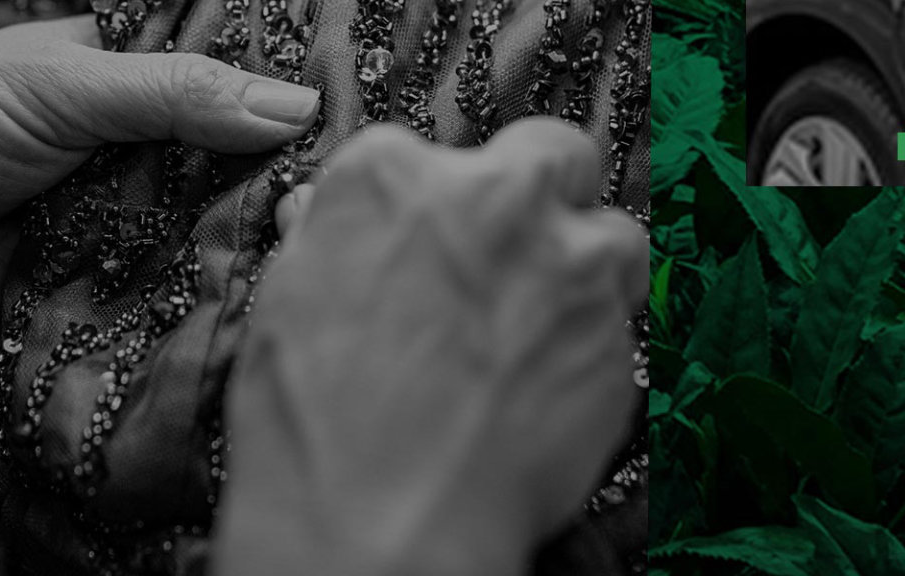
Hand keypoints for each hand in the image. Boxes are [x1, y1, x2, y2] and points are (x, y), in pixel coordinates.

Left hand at [0, 16, 321, 355]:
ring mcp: (112, 242)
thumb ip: (175, 95)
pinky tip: (248, 333)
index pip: (228, 101)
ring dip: (241, 272)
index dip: (284, 119)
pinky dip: (186, 332)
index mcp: (129, 93)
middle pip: (226, 188)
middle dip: (273, 205)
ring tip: (313, 277)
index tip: (354, 140)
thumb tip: (294, 105)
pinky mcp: (84, 313)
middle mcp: (130, 169)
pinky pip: (150, 326)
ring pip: (199, 259)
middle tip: (337, 219)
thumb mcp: (62, 87)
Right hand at [216, 119, 647, 575]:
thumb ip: (326, 240)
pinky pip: (619, 329)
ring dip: (587, 270)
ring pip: (613, 238)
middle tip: (514, 253)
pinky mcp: (616, 341)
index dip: (437, 203)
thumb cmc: (314, 425)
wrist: (382, 521)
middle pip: (553, 155)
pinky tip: (539, 395)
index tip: (434, 242)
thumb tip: (321, 219)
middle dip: (544, 194)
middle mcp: (492, 201)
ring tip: (538, 331)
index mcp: (390, 176)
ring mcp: (568, 267)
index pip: (429, 153)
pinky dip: (590, 353)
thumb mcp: (285, 306)